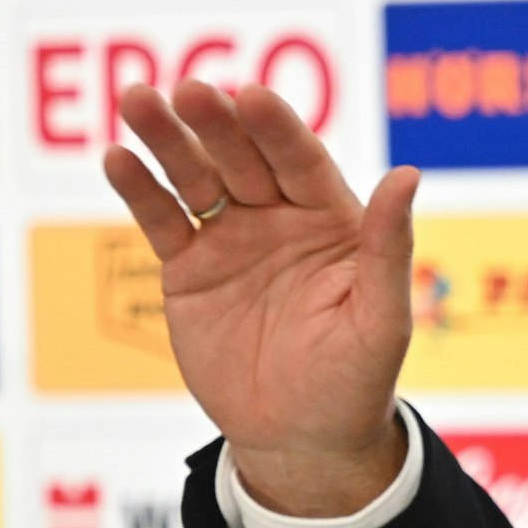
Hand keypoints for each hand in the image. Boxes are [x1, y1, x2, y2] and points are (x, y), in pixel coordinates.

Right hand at [104, 79, 419, 516]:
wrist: (304, 437)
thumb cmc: (358, 379)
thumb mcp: (382, 318)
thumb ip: (389, 248)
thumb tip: (408, 175)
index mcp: (335, 220)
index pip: (303, 162)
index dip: (278, 129)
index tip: (252, 95)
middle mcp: (282, 218)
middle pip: (245, 159)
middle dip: (217, 124)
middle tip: (189, 90)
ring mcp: (233, 240)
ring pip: (197, 179)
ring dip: (168, 140)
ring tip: (139, 100)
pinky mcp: (190, 269)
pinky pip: (163, 222)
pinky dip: (140, 191)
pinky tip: (119, 158)